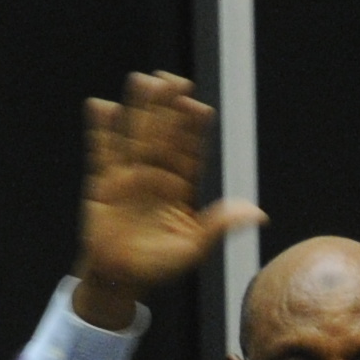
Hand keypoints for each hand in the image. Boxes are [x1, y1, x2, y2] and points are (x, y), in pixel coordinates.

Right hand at [71, 73, 262, 327]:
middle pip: (163, 135)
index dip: (193, 130)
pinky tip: (101, 105)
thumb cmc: (159, 266)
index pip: (189, 151)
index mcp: (180, 188)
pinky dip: (101, 130)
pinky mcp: (103, 184)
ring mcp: (129, 177)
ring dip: (138, 109)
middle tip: (174, 79)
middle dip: (168, 108)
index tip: (198, 108)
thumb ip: (220, 226)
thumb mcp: (193, 248)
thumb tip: (258, 213)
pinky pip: (102, 152)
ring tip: (142, 79)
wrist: (120, 279)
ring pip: (135, 135)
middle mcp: (156, 176)